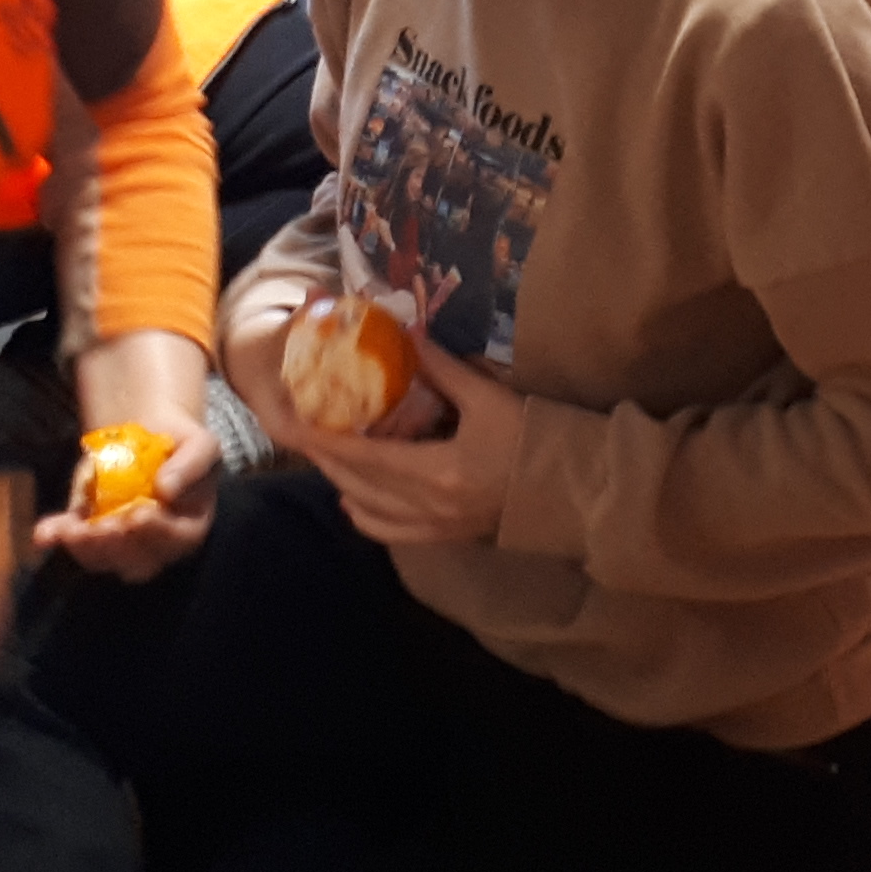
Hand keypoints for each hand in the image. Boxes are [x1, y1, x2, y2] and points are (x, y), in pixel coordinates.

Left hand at [33, 332, 223, 579]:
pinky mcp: (91, 531)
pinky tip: (44, 533)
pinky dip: (57, 536)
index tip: (138, 515)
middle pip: (137, 562)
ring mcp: (120, 543)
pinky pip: (74, 541)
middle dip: (115, 547)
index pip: (176, 541)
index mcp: (187, 529)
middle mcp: (155, 546)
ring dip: (85, 548)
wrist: (151, 436)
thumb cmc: (182, 444)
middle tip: (102, 527)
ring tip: (70, 531)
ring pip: (102, 559)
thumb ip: (192, 465)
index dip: (157, 532)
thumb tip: (166, 489)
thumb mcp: (200, 444)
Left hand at [285, 336, 525, 547]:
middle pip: (359, 484)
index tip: (298, 424)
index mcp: (438, 471)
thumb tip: (407, 335)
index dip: (328, 441)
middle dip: (327, 459)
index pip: (367, 456)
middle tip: (303, 433)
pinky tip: (353, 499)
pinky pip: (390, 532)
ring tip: (327, 457)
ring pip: (369, 510)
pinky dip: (363, 516)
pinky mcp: (444, 536)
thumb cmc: (534, 438)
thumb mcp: (489, 397)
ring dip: (342, 484)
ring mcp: (435, 527)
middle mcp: (429, 506)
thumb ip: (443, 370)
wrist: (572, 490)